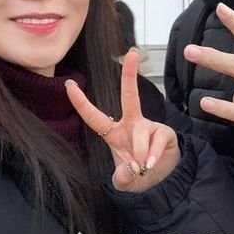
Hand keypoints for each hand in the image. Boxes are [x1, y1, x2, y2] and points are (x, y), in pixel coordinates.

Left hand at [65, 48, 180, 191]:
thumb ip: (122, 178)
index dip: (81, 102)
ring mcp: (148, 126)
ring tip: (142, 166)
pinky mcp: (164, 132)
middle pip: (129, 95)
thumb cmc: (137, 174)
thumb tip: (131, 169)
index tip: (69, 84)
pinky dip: (152, 156)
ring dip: (139, 153)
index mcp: (114, 132)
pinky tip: (151, 163)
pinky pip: (156, 141)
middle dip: (130, 73)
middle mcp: (131, 124)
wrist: (162, 181)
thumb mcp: (124, 180)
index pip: (94, 116)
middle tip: (132, 52)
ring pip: (140, 133)